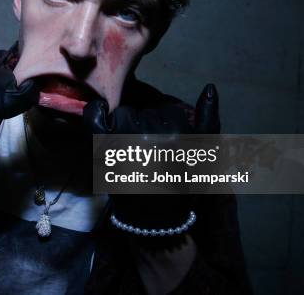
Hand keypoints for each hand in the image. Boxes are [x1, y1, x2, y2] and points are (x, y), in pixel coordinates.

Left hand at [83, 83, 219, 242]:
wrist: (155, 217)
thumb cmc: (182, 185)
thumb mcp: (205, 153)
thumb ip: (209, 119)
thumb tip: (209, 87)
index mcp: (177, 131)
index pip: (167, 111)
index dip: (166, 125)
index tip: (165, 145)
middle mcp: (150, 131)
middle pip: (145, 111)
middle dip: (147, 125)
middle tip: (148, 151)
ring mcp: (124, 138)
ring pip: (124, 114)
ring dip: (125, 125)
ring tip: (131, 149)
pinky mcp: (103, 147)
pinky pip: (94, 117)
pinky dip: (95, 111)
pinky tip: (100, 111)